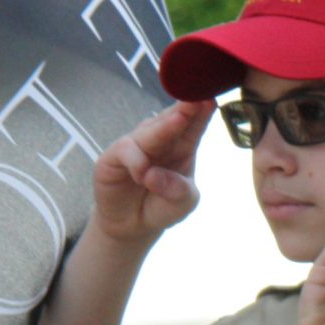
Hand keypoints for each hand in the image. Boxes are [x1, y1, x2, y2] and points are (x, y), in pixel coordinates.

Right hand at [90, 101, 208, 243]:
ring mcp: (136, 146)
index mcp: (184, 145)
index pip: (195, 124)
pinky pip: (126, 151)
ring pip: (150, 132)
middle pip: (173, 119)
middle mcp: (160, 140)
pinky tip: (143, 175)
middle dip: (185, 108)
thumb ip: (177, 189)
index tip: (211, 99)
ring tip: (180, 120)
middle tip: (197, 98)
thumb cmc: (163, 205)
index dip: (202, 112)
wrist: (133, 226)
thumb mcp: (182, 202)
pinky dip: (137, 162)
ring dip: (164, 128)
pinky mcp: (114, 157)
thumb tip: (153, 175)